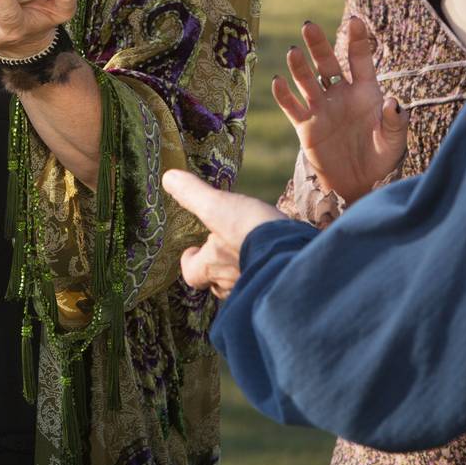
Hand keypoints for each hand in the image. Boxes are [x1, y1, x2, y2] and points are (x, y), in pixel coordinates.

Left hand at [162, 170, 286, 300]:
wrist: (298, 254)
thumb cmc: (252, 231)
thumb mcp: (218, 207)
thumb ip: (193, 193)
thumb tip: (168, 177)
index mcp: (212, 266)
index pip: (191, 274)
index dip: (190, 262)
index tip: (193, 250)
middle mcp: (230, 283)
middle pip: (216, 283)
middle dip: (217, 269)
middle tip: (223, 251)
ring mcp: (256, 287)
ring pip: (240, 284)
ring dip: (241, 272)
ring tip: (249, 254)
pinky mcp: (279, 285)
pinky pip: (265, 283)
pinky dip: (266, 273)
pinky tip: (274, 260)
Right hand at [273, 16, 404, 204]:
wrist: (359, 183)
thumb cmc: (380, 157)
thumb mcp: (393, 140)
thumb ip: (394, 121)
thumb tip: (393, 102)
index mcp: (364, 91)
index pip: (360, 59)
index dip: (357, 40)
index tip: (355, 21)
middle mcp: (340, 94)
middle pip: (327, 63)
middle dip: (318, 45)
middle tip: (308, 26)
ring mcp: (321, 108)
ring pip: (307, 81)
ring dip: (299, 67)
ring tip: (293, 52)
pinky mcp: (306, 126)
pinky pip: (292, 107)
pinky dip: (284, 95)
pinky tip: (278, 81)